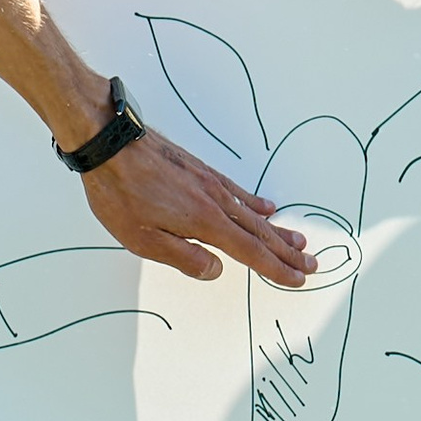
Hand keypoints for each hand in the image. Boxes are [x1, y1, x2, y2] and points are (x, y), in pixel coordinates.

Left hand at [79, 128, 315, 286]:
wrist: (110, 142)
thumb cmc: (119, 193)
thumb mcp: (142, 239)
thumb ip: (183, 257)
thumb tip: (216, 270)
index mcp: (204, 222)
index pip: (250, 252)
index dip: (275, 268)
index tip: (297, 277)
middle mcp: (215, 201)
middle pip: (260, 232)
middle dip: (287, 251)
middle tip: (310, 263)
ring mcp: (210, 183)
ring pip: (253, 211)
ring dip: (277, 229)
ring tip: (298, 240)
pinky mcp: (201, 170)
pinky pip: (237, 190)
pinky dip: (255, 201)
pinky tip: (266, 206)